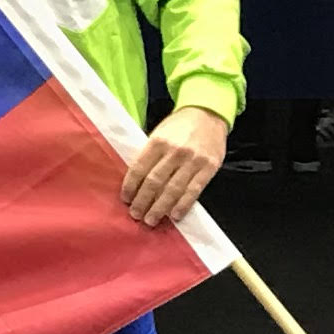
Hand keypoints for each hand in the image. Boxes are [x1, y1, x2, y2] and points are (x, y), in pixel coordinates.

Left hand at [120, 107, 227, 227]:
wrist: (208, 114)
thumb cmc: (180, 126)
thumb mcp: (159, 132)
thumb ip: (149, 154)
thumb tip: (135, 180)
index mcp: (158, 141)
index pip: (139, 168)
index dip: (130, 186)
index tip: (125, 199)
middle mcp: (175, 151)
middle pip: (154, 182)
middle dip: (143, 201)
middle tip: (135, 214)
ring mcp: (193, 160)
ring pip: (173, 190)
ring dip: (160, 208)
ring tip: (150, 220)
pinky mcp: (208, 168)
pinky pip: (193, 191)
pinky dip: (182, 205)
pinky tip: (174, 216)